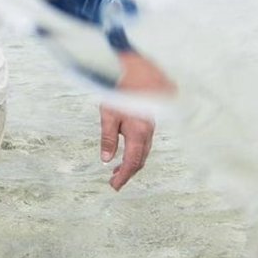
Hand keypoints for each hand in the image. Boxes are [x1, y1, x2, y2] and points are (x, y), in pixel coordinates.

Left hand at [98, 51, 175, 190]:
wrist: (138, 71)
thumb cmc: (120, 91)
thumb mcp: (109, 114)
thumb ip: (108, 138)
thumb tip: (107, 159)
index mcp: (139, 133)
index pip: (133, 162)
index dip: (124, 176)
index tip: (114, 186)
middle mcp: (148, 133)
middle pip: (140, 160)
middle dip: (128, 173)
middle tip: (114, 182)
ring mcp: (150, 127)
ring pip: (143, 151)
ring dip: (132, 163)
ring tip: (116, 171)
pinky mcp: (149, 121)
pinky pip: (144, 143)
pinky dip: (136, 152)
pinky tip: (126, 152)